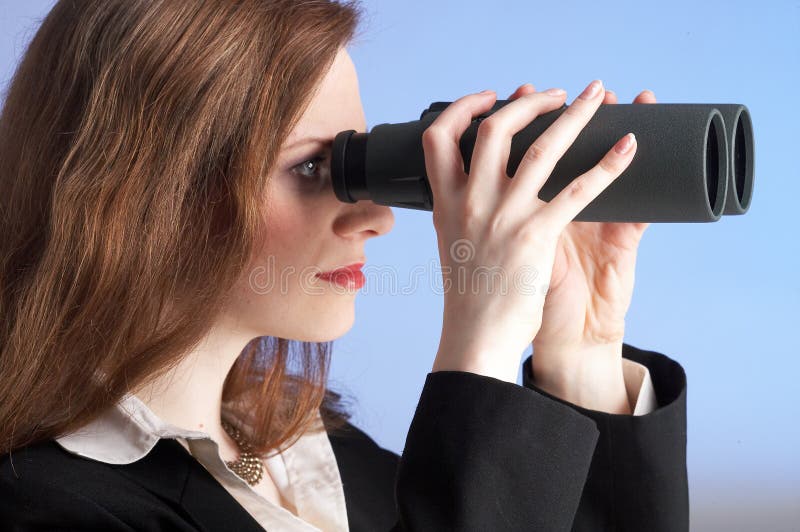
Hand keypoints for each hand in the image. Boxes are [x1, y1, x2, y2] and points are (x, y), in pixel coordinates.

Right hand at [423, 81, 637, 383]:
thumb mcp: (451, 244)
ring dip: (576, 116)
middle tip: (554, 94)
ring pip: (543, 148)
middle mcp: (471, 202)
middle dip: (529, 103)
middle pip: (496, 130)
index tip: (489, 99)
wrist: (477, 338)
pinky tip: (627, 148)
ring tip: (600, 96)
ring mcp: (503, 216)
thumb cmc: (468, 296)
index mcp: (446, 203)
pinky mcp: (535, 236)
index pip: (439, 138)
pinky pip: (578, 191)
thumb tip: (465, 187)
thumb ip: (458, 211)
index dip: (463, 109)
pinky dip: (607, 167)